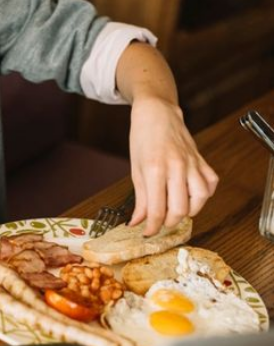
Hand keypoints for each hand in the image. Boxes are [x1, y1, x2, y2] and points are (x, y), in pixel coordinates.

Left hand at [127, 96, 218, 235]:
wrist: (157, 112)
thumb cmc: (143, 138)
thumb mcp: (135, 169)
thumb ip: (140, 198)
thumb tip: (136, 222)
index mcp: (155, 169)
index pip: (156, 209)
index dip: (152, 227)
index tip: (147, 232)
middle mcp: (176, 166)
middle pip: (180, 209)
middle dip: (169, 222)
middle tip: (160, 222)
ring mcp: (192, 163)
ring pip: (200, 198)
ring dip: (190, 211)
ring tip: (177, 210)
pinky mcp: (202, 160)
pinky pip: (211, 183)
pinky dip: (204, 195)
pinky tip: (192, 194)